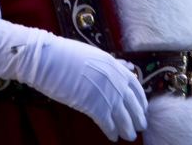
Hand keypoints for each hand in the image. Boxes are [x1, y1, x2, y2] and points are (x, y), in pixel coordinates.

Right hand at [0, 20, 147, 141]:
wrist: (48, 59)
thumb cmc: (66, 55)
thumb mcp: (94, 55)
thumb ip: (111, 65)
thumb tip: (125, 67)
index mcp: (115, 66)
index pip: (135, 87)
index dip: (140, 100)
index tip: (142, 108)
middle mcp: (115, 81)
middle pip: (133, 105)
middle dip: (137, 118)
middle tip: (140, 127)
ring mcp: (105, 94)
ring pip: (123, 117)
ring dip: (128, 128)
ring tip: (129, 136)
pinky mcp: (93, 107)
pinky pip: (108, 123)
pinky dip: (112, 131)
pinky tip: (113, 137)